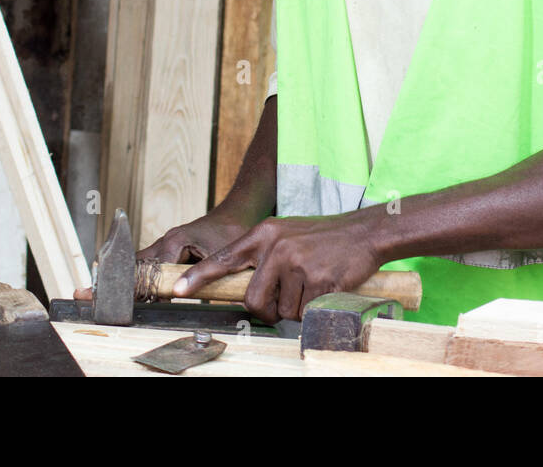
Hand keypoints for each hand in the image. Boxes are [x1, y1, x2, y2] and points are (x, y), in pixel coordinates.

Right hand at [71, 205, 257, 300]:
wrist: (238, 214)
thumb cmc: (232, 233)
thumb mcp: (219, 257)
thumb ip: (201, 276)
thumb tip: (185, 294)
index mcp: (174, 242)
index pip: (146, 270)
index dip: (130, 288)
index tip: (111, 299)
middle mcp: (165, 241)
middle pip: (133, 265)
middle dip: (111, 281)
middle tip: (85, 294)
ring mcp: (165, 244)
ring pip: (137, 263)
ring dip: (120, 278)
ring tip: (92, 292)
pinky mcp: (168, 249)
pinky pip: (147, 263)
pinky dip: (134, 274)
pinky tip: (119, 287)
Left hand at [175, 215, 382, 323]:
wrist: (365, 232)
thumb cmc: (324, 237)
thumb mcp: (286, 234)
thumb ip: (263, 256)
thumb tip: (246, 289)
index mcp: (264, 233)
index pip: (223, 258)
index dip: (199, 278)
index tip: (178, 290)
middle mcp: (277, 246)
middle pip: (252, 299)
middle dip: (265, 310)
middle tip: (282, 301)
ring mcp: (298, 263)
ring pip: (281, 309)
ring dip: (295, 307)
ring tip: (311, 284)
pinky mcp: (319, 280)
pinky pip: (304, 312)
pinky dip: (313, 309)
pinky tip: (325, 288)